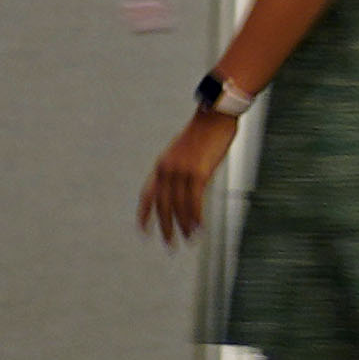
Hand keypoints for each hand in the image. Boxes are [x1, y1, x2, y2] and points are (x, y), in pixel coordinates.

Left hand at [137, 107, 239, 246]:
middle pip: (163, 206)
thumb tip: (186, 184)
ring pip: (180, 207)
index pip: (147, 195)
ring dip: (185, 226)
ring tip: (189, 240)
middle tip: (170, 245)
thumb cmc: (206, 130)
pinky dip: (196, 217)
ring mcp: (181, 172)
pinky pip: (195, 202)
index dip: (144, 215)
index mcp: (161, 165)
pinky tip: (199, 227)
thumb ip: (181, 167)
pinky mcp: (198, 174)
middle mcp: (167, 170)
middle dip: (166, 228)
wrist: (215, 114)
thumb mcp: (185, 150)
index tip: (143, 232)